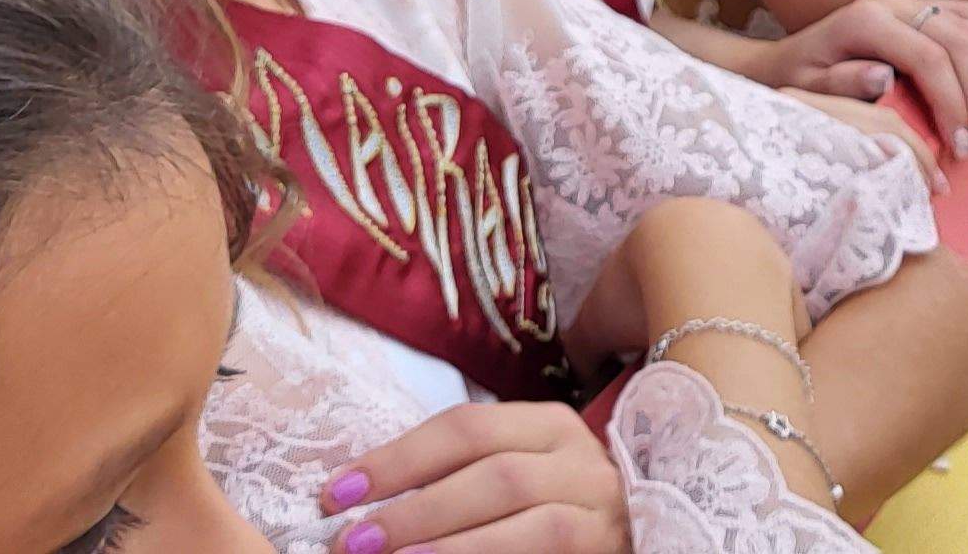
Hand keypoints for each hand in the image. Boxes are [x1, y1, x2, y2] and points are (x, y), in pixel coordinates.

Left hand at [319, 402, 627, 553]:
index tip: (338, 491)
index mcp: (548, 425)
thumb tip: (361, 495)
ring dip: (448, 542)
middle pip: (494, 474)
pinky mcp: (603, 551)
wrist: (629, 534)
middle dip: (415, 506)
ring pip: (524, 519)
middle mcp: (581, 460)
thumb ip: (455, 476)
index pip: (466, 427)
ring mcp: (599, 509)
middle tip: (353, 539)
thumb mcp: (511, 473)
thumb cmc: (549, 507)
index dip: (397, 458)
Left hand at [751, 0, 967, 156]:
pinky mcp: (919, 6)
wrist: (787, 60)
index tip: (957, 143)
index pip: (929, 58)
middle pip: (958, 41)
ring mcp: (907, 1)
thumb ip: (843, 84)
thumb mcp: (808, 92)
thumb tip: (885, 77)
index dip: (952, 103)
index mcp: (864, 23)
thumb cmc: (799, 81)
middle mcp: (890, 4)